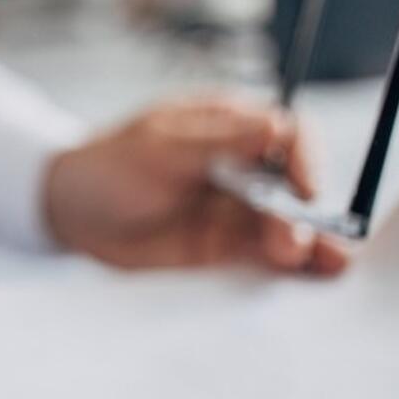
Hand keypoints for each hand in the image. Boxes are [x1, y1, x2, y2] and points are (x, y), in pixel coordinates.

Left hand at [44, 95, 349, 274]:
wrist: (70, 212)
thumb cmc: (108, 166)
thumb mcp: (160, 148)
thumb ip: (219, 143)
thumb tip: (276, 127)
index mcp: (231, 126)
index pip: (287, 136)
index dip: (304, 160)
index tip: (304, 187)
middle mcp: (244, 166)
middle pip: (294, 186)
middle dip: (303, 213)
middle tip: (292, 240)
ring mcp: (237, 209)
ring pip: (287, 224)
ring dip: (310, 243)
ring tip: (327, 264)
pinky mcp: (225, 247)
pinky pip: (265, 255)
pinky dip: (290, 265)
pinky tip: (313, 273)